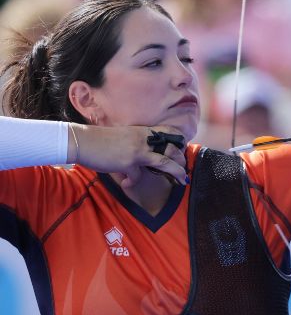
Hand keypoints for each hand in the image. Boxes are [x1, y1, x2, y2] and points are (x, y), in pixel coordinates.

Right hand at [69, 124, 188, 187]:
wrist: (83, 141)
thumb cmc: (100, 140)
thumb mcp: (124, 136)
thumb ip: (137, 142)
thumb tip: (144, 156)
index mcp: (143, 131)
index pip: (168, 131)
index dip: (178, 140)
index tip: (182, 148)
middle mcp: (144, 139)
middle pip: (171, 148)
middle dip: (180, 159)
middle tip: (184, 168)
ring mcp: (137, 151)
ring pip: (164, 162)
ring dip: (176, 172)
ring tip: (181, 180)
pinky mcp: (128, 163)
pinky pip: (137, 176)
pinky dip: (132, 182)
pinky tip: (127, 183)